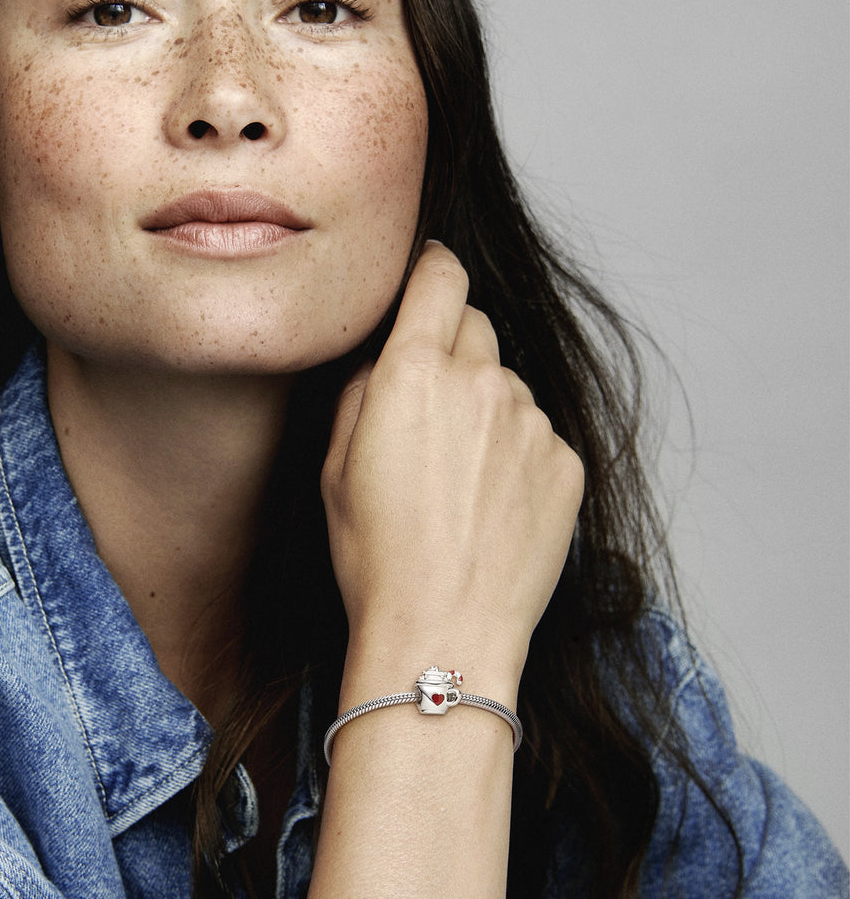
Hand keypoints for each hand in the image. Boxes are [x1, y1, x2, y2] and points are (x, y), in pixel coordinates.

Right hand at [321, 242, 582, 686]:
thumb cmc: (374, 554)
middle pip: (474, 325)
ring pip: (506, 384)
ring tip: (459, 476)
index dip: (432, 267)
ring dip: (484, 406)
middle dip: (451, 348)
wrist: (444, 630)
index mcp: (414, 372)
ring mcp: (532, 422)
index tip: (429, 276)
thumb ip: (361, 387)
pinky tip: (491, 502)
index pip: (440, 275)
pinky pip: (537, 432)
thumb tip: (384, 355)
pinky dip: (515, 451)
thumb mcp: (334, 464)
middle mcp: (481, 381)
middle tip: (428, 408)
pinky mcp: (565, 463)